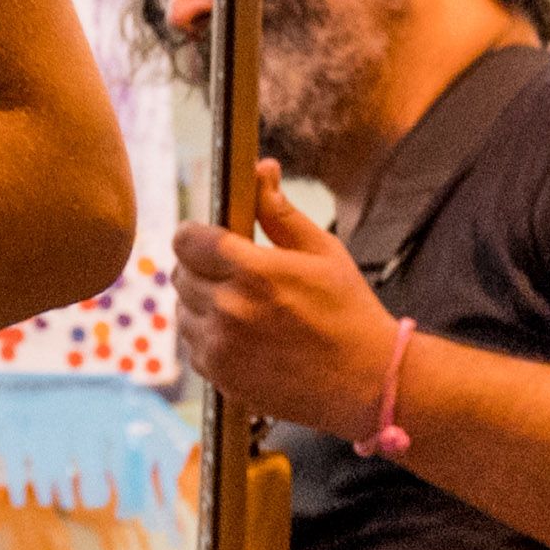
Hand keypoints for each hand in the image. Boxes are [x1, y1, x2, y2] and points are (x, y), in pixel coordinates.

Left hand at [171, 163, 401, 437]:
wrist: (368, 381)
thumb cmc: (349, 311)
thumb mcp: (323, 251)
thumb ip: (280, 211)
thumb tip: (260, 168)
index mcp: (254, 270)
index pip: (186, 239)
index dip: (196, 235)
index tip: (211, 238)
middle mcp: (229, 308)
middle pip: (181, 273)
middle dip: (202, 267)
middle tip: (234, 274)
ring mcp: (221, 346)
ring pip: (182, 310)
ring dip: (202, 303)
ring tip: (243, 307)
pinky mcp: (220, 376)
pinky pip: (193, 344)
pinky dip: (209, 337)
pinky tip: (244, 336)